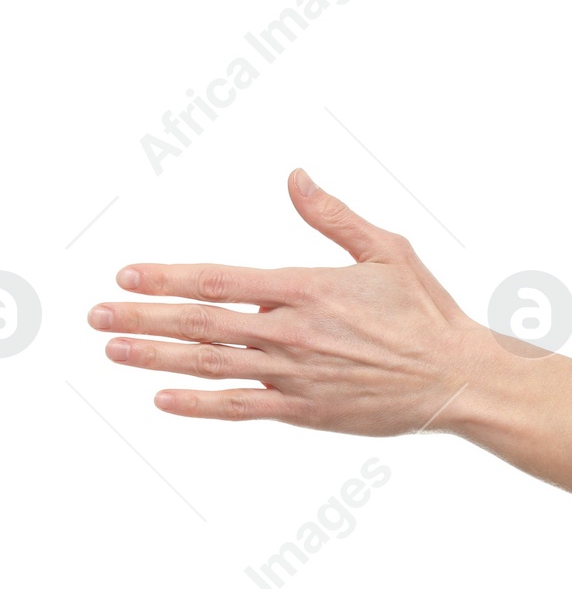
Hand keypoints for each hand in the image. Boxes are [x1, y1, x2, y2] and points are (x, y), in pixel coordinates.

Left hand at [87, 170, 495, 433]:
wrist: (458, 378)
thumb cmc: (428, 312)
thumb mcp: (387, 250)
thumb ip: (333, 216)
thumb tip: (295, 178)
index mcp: (307, 288)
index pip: (219, 280)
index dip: (166, 277)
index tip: (127, 274)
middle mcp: (293, 332)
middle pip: (200, 323)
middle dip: (141, 316)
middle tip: (96, 315)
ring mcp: (296, 375)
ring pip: (210, 364)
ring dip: (155, 356)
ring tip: (113, 349)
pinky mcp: (307, 410)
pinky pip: (241, 407)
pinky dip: (198, 404)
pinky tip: (163, 399)